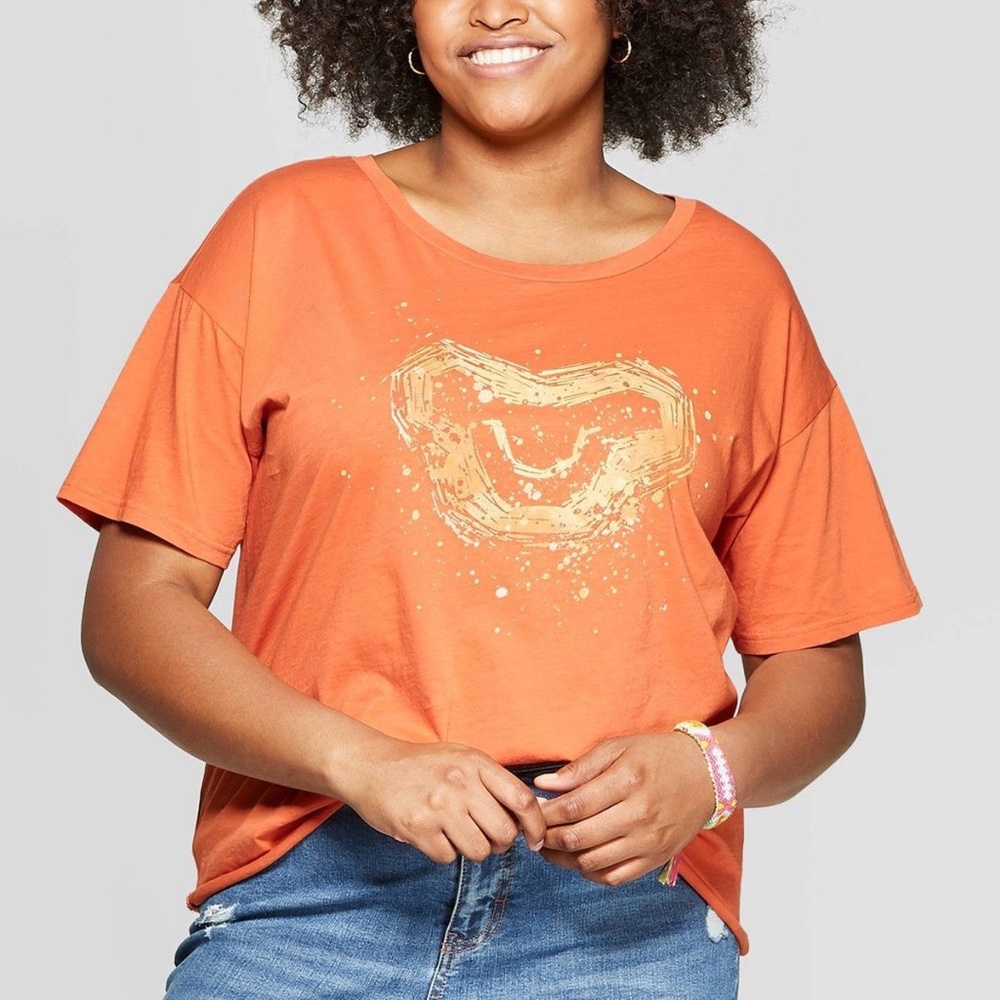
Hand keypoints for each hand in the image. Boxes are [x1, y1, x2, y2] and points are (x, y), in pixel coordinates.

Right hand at [340, 736, 547, 863]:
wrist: (371, 766)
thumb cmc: (422, 765)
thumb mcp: (462, 758)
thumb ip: (493, 782)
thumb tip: (531, 814)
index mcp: (476, 763)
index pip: (522, 800)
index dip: (536, 826)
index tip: (537, 840)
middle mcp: (460, 783)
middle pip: (504, 833)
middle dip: (501, 843)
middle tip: (487, 837)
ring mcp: (438, 806)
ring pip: (479, 851)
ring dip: (472, 849)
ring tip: (457, 833)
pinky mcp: (417, 828)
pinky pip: (448, 858)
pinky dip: (444, 852)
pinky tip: (433, 834)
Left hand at [532, 732, 715, 886]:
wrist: (707, 775)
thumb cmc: (658, 756)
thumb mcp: (619, 747)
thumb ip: (580, 767)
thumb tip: (544, 785)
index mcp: (627, 781)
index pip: (574, 806)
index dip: (547, 813)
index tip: (532, 810)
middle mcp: (639, 815)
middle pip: (579, 837)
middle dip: (548, 837)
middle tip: (535, 831)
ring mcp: (649, 842)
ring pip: (592, 862)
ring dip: (563, 858)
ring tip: (550, 846)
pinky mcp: (656, 859)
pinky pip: (614, 877)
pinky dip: (590, 873)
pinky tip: (578, 858)